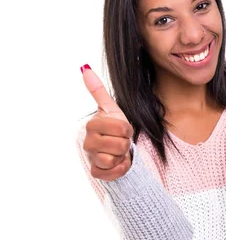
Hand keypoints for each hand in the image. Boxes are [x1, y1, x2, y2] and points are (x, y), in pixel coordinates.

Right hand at [81, 65, 133, 180]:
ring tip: (118, 151)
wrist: (114, 148)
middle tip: (119, 140)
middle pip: (121, 144)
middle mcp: (88, 141)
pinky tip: (117, 162)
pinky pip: (113, 172)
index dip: (127, 129)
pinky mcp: (96, 171)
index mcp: (92, 124)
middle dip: (125, 143)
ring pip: (116, 159)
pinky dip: (120, 169)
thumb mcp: (110, 108)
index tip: (122, 129)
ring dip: (123, 156)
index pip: (122, 127)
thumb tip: (84, 68)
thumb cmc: (113, 127)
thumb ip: (98, 90)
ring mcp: (90, 157)